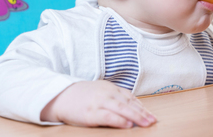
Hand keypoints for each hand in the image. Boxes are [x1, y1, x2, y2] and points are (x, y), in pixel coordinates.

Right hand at [40, 80, 156, 127]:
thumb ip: (115, 97)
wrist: (60, 96)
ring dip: (136, 116)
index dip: (141, 107)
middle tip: (153, 120)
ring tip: (146, 123)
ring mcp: (99, 102)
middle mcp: (107, 94)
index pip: (130, 97)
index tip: (151, 114)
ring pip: (122, 109)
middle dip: (142, 113)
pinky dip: (119, 120)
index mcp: (110, 88)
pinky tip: (128, 125)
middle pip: (128, 103)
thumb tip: (132, 108)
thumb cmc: (82, 96)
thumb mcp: (100, 92)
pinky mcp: (90, 113)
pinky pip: (108, 116)